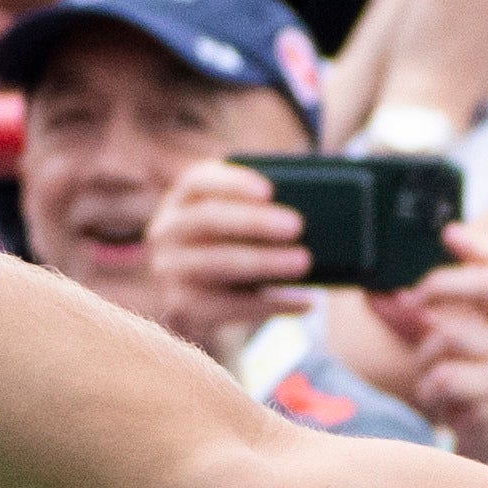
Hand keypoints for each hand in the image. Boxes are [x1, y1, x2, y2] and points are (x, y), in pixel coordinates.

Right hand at [142, 156, 320, 358]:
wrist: (200, 301)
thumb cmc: (232, 246)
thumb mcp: (237, 223)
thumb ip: (263, 210)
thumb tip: (319, 209)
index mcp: (183, 198)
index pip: (199, 180)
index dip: (233, 182)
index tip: (270, 190)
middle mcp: (167, 230)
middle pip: (209, 219)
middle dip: (254, 221)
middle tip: (298, 225)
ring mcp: (170, 269)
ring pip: (218, 263)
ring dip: (265, 261)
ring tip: (304, 262)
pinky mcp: (182, 306)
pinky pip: (229, 307)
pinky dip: (271, 305)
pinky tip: (305, 303)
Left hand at [376, 228, 487, 471]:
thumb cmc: (474, 389)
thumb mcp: (451, 346)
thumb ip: (417, 318)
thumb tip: (375, 293)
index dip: (483, 245)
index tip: (447, 234)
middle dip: (438, 286)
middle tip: (410, 300)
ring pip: (451, 336)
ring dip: (425, 356)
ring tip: (430, 375)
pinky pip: (445, 378)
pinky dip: (430, 389)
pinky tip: (440, 401)